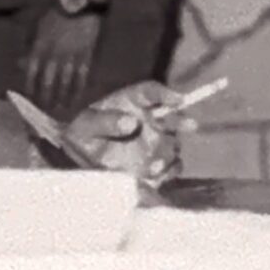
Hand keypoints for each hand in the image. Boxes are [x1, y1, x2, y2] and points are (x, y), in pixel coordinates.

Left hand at [20, 8, 101, 119]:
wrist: (81, 0)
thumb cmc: (55, 8)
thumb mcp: (36, 24)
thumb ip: (29, 44)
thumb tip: (21, 62)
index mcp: (39, 47)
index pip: (31, 73)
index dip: (30, 87)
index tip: (29, 98)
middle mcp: (54, 56)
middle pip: (48, 82)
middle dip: (45, 98)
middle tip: (45, 110)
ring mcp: (71, 57)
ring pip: (65, 83)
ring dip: (62, 97)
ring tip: (61, 108)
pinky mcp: (87, 56)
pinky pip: (82, 76)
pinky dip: (79, 88)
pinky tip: (78, 97)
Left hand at [64, 81, 183, 184]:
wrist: (78, 161)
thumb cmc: (82, 134)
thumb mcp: (87, 125)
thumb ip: (106, 121)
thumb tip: (130, 122)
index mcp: (132, 101)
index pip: (151, 92)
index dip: (166, 93)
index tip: (177, 99)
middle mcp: (150, 119)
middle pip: (172, 116)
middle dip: (182, 119)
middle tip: (190, 124)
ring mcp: (155, 142)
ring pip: (173, 144)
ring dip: (169, 153)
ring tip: (155, 166)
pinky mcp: (156, 163)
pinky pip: (171, 167)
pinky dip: (167, 172)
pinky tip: (153, 177)